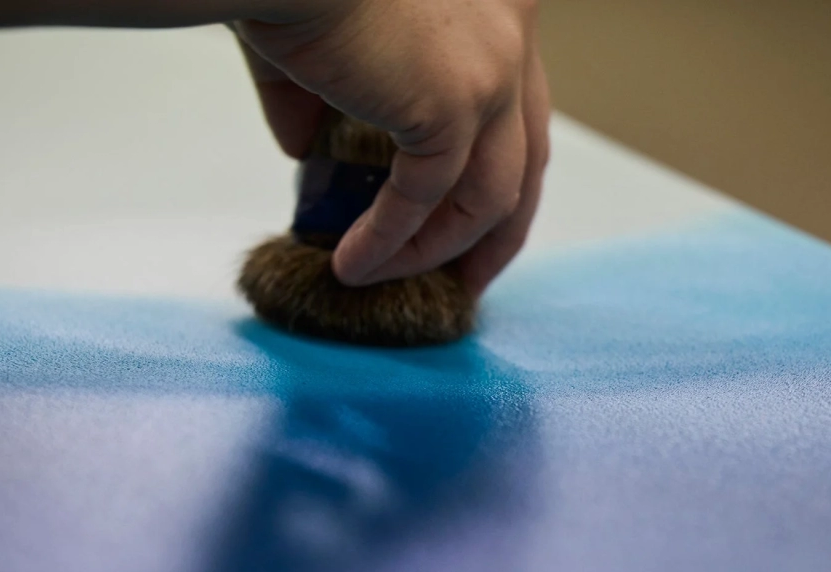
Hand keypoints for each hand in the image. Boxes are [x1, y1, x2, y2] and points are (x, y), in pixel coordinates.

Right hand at [236, 0, 549, 293]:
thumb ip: (319, 95)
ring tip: (387, 281)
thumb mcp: (316, 41)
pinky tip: (354, 265)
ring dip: (440, 248)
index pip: (518, 112)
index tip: (469, 230)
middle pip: (529, 162)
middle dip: (499, 234)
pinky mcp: (455, 103)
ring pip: (491, 196)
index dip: (498, 177)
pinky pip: (427, 201)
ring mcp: (492, 70)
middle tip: (468, 284)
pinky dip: (392, 241)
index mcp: (496, 7)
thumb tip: (301, 148)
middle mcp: (513, 33)